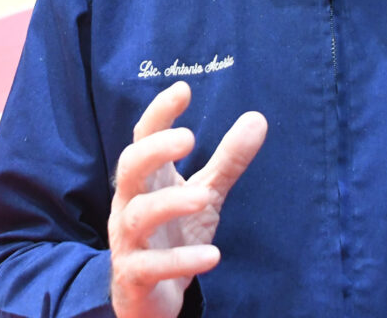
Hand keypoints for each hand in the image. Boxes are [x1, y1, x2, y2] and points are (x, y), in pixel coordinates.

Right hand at [109, 81, 266, 317]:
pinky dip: (180, 260)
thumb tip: (258, 118)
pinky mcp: (134, 276)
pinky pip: (150, 265)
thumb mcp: (206, 195)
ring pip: (137, 215)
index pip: (143, 138)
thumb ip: (228, 160)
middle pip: (129, 167)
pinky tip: (213, 256)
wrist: (151, 300)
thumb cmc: (174, 237)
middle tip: (188, 136)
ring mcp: (128, 241)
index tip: (183, 89)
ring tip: (203, 197)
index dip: (159, 113)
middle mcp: (130, 204)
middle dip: (154, 150)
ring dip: (170, 203)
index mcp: (147, 180)